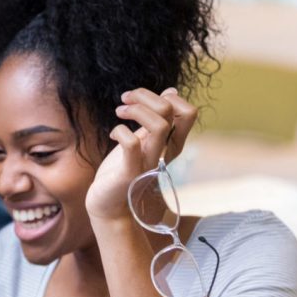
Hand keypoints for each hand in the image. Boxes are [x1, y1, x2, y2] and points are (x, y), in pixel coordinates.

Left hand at [85, 88, 197, 221]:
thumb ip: (158, 119)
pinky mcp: (131, 172)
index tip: (141, 100)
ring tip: (119, 112)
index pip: (189, 112)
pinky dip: (120, 131)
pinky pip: (132, 144)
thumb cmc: (124, 169)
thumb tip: (172, 92)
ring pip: (158, 125)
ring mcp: (150, 162)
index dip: (167, 97)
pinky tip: (113, 134)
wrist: (108, 204)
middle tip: (124, 101)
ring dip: (135, 110)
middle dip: (144, 96)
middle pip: (170, 110)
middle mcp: (165, 152)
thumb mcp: (144, 139)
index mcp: (171, 143)